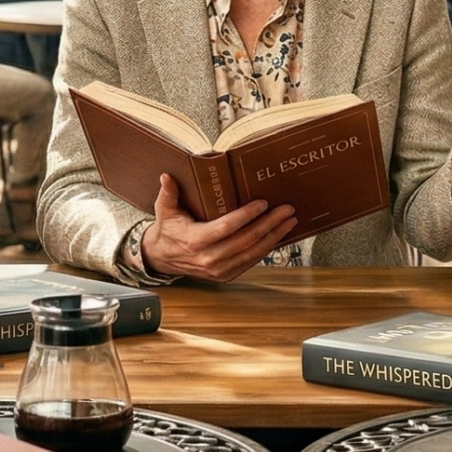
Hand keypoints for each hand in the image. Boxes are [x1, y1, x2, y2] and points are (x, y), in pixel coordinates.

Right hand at [138, 176, 297, 281]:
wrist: (163, 258)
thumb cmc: (168, 230)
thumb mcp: (164, 210)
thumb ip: (167, 193)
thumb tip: (166, 176)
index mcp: (195, 240)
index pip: (226, 227)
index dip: (246, 215)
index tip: (262, 203)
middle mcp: (208, 258)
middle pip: (246, 241)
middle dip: (269, 224)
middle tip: (286, 210)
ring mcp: (218, 270)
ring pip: (253, 253)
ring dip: (274, 237)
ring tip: (288, 222)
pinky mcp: (225, 275)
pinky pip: (250, 262)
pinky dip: (266, 249)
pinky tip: (277, 236)